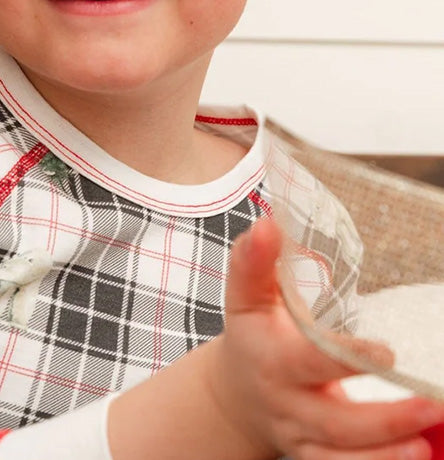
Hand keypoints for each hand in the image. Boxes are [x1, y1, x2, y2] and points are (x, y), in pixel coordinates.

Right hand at [209, 217, 443, 459]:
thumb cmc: (252, 334)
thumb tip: (267, 223)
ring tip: (425, 445)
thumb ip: (254, 262)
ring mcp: (301, 437)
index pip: (308, 360)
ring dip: (385, 456)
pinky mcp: (313, 459)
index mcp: (271, 358)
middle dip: (382, 419)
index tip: (385, 353)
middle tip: (429, 404)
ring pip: (340, 457)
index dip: (344, 358)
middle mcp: (286, 403)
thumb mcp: (246, 297)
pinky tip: (415, 458)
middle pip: (333, 422)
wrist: (235, 394)